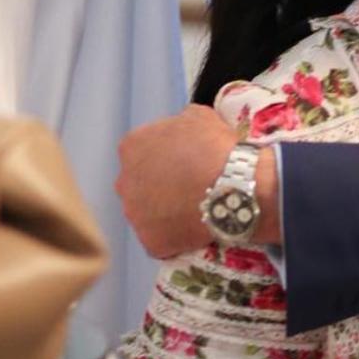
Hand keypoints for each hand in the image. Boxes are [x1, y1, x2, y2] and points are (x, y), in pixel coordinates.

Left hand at [115, 104, 277, 257]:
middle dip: (160, 185)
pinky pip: (161, 239)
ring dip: (165, 212)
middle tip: (190, 187)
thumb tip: (182, 129)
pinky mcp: (150, 241)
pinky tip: (195, 230)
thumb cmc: (215, 147)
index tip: (186, 162)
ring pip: (147, 214)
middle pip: (140, 184)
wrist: (234, 186)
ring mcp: (135, 215)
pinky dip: (175, 236)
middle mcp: (124, 182)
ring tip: (195, 211)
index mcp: (132, 147)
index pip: (143, 151)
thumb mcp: (199, 117)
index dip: (166, 157)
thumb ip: (180, 122)